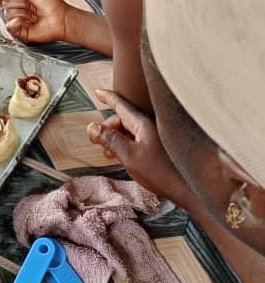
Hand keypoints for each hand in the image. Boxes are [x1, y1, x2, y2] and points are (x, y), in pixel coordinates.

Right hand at [0, 0, 68, 42]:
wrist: (61, 18)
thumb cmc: (54, 4)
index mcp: (20, 2)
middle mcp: (18, 13)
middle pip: (5, 5)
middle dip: (19, 2)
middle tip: (32, 6)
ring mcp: (18, 24)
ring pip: (8, 14)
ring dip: (23, 12)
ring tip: (34, 16)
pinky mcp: (20, 34)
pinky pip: (10, 26)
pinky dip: (19, 22)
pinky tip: (29, 22)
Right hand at [87, 89, 190, 203]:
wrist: (189, 190)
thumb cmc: (161, 173)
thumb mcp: (129, 156)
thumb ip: (110, 140)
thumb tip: (92, 126)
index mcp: (143, 123)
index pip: (121, 104)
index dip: (107, 97)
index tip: (97, 92)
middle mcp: (150, 126)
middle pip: (123, 119)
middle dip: (107, 127)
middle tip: (95, 140)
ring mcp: (156, 136)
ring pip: (130, 130)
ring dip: (116, 138)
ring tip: (107, 153)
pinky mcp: (159, 148)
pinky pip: (138, 139)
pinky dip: (126, 144)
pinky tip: (122, 157)